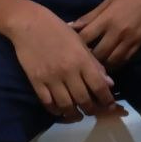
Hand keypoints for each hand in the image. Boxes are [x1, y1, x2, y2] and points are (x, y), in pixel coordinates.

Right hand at [8, 5, 116, 119]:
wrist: (30, 25)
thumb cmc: (59, 31)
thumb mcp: (81, 44)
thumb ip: (95, 64)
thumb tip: (109, 83)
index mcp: (82, 60)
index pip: (98, 86)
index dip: (106, 99)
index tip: (111, 106)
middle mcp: (68, 71)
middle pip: (83, 99)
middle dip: (92, 110)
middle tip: (95, 112)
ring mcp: (50, 78)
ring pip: (65, 105)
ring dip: (74, 115)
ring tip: (79, 116)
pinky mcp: (36, 82)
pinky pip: (47, 102)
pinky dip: (56, 110)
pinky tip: (61, 111)